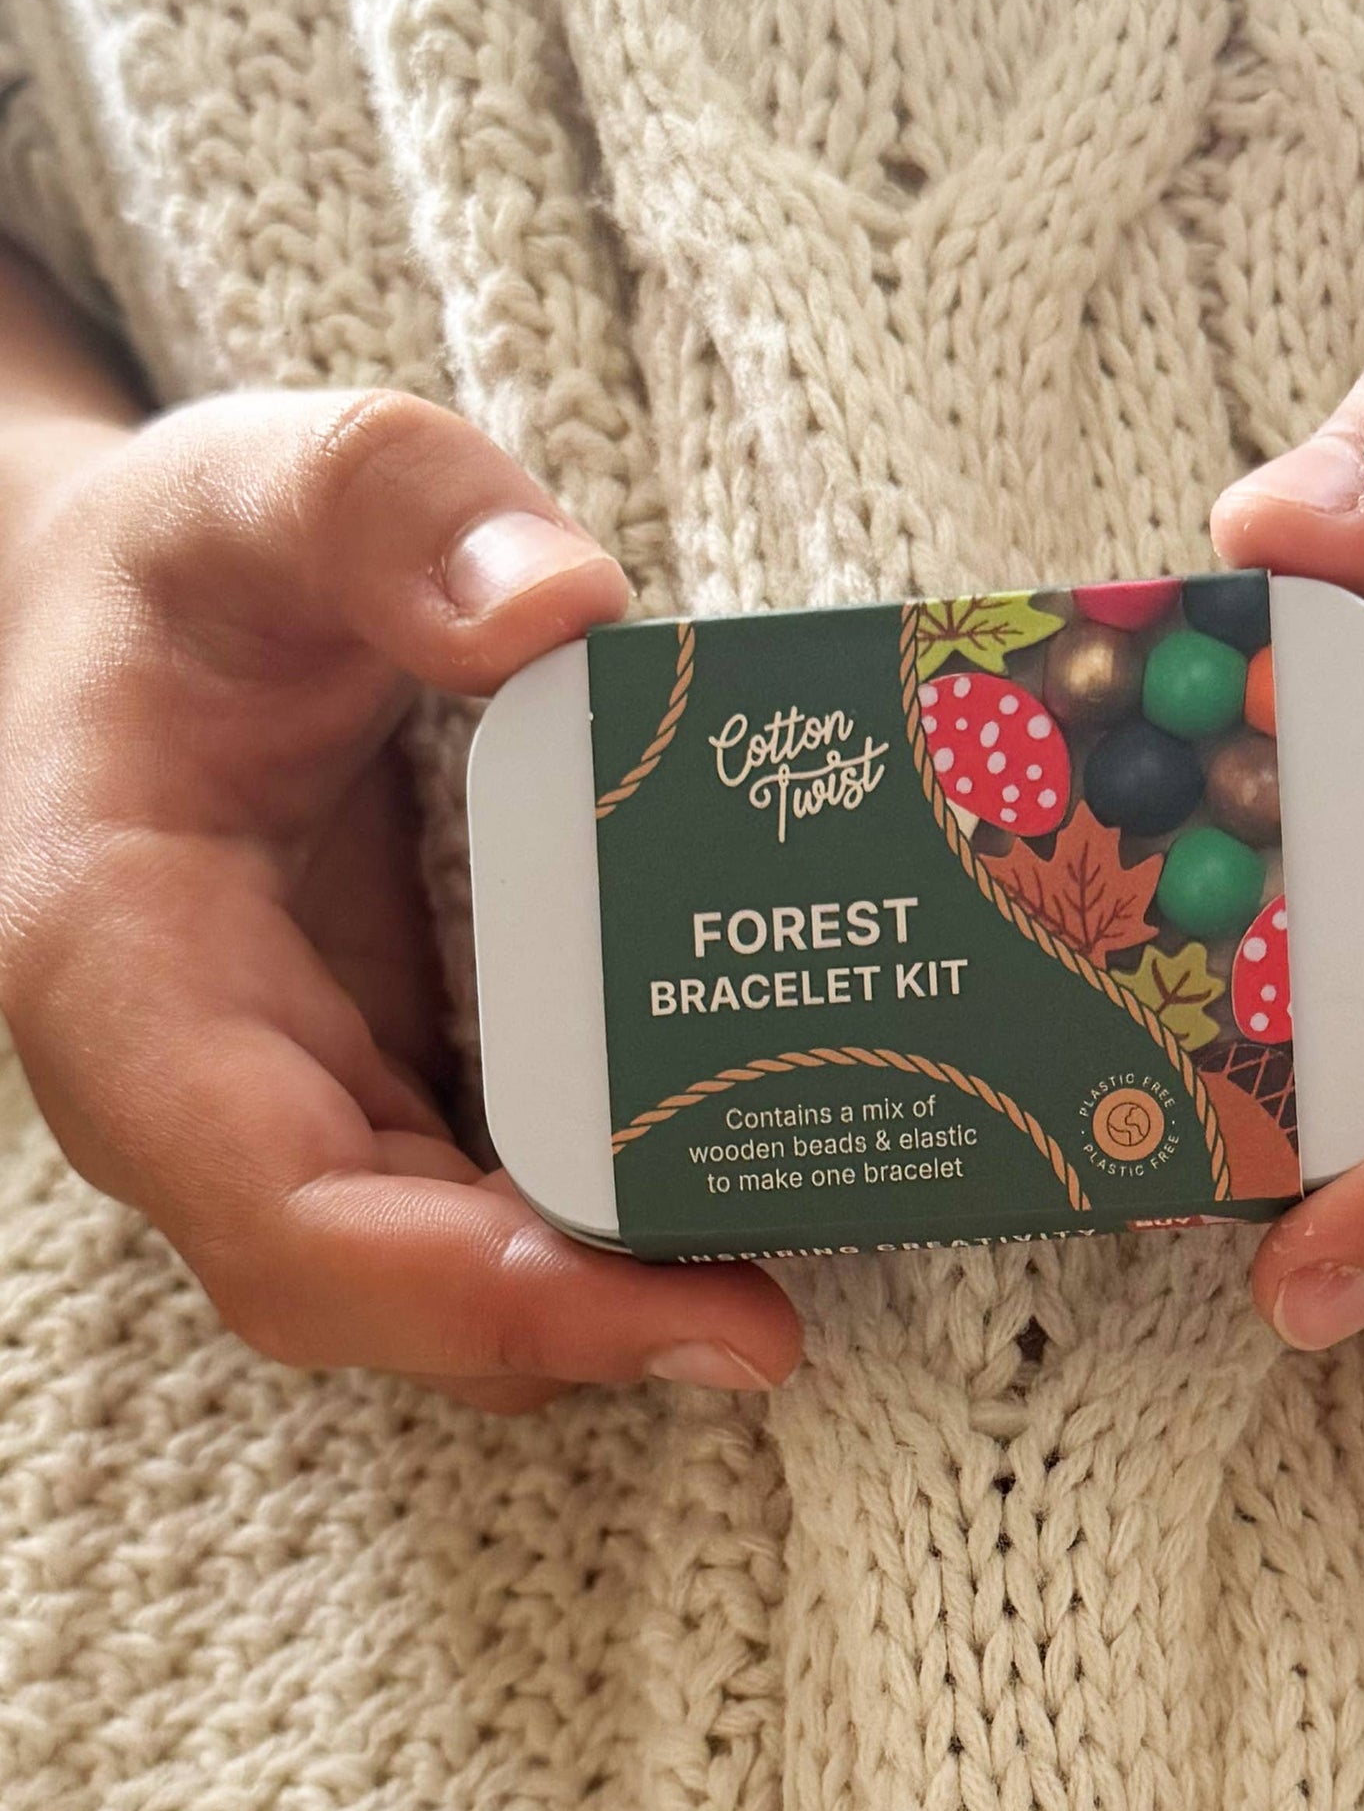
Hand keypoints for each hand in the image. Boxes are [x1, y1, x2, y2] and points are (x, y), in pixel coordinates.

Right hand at [0, 384, 801, 1410]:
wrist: (143, 620)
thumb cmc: (180, 570)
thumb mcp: (256, 486)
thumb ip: (384, 510)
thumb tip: (565, 609)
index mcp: (128, 973)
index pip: (284, 1214)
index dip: (479, 1296)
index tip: (684, 1312)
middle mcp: (198, 1089)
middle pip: (382, 1289)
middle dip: (575, 1324)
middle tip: (774, 1321)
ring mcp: (288, 1102)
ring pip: (434, 1277)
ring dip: (598, 1299)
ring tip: (787, 1260)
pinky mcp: (370, 1083)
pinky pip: (475, 1202)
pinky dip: (591, 1222)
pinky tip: (728, 1175)